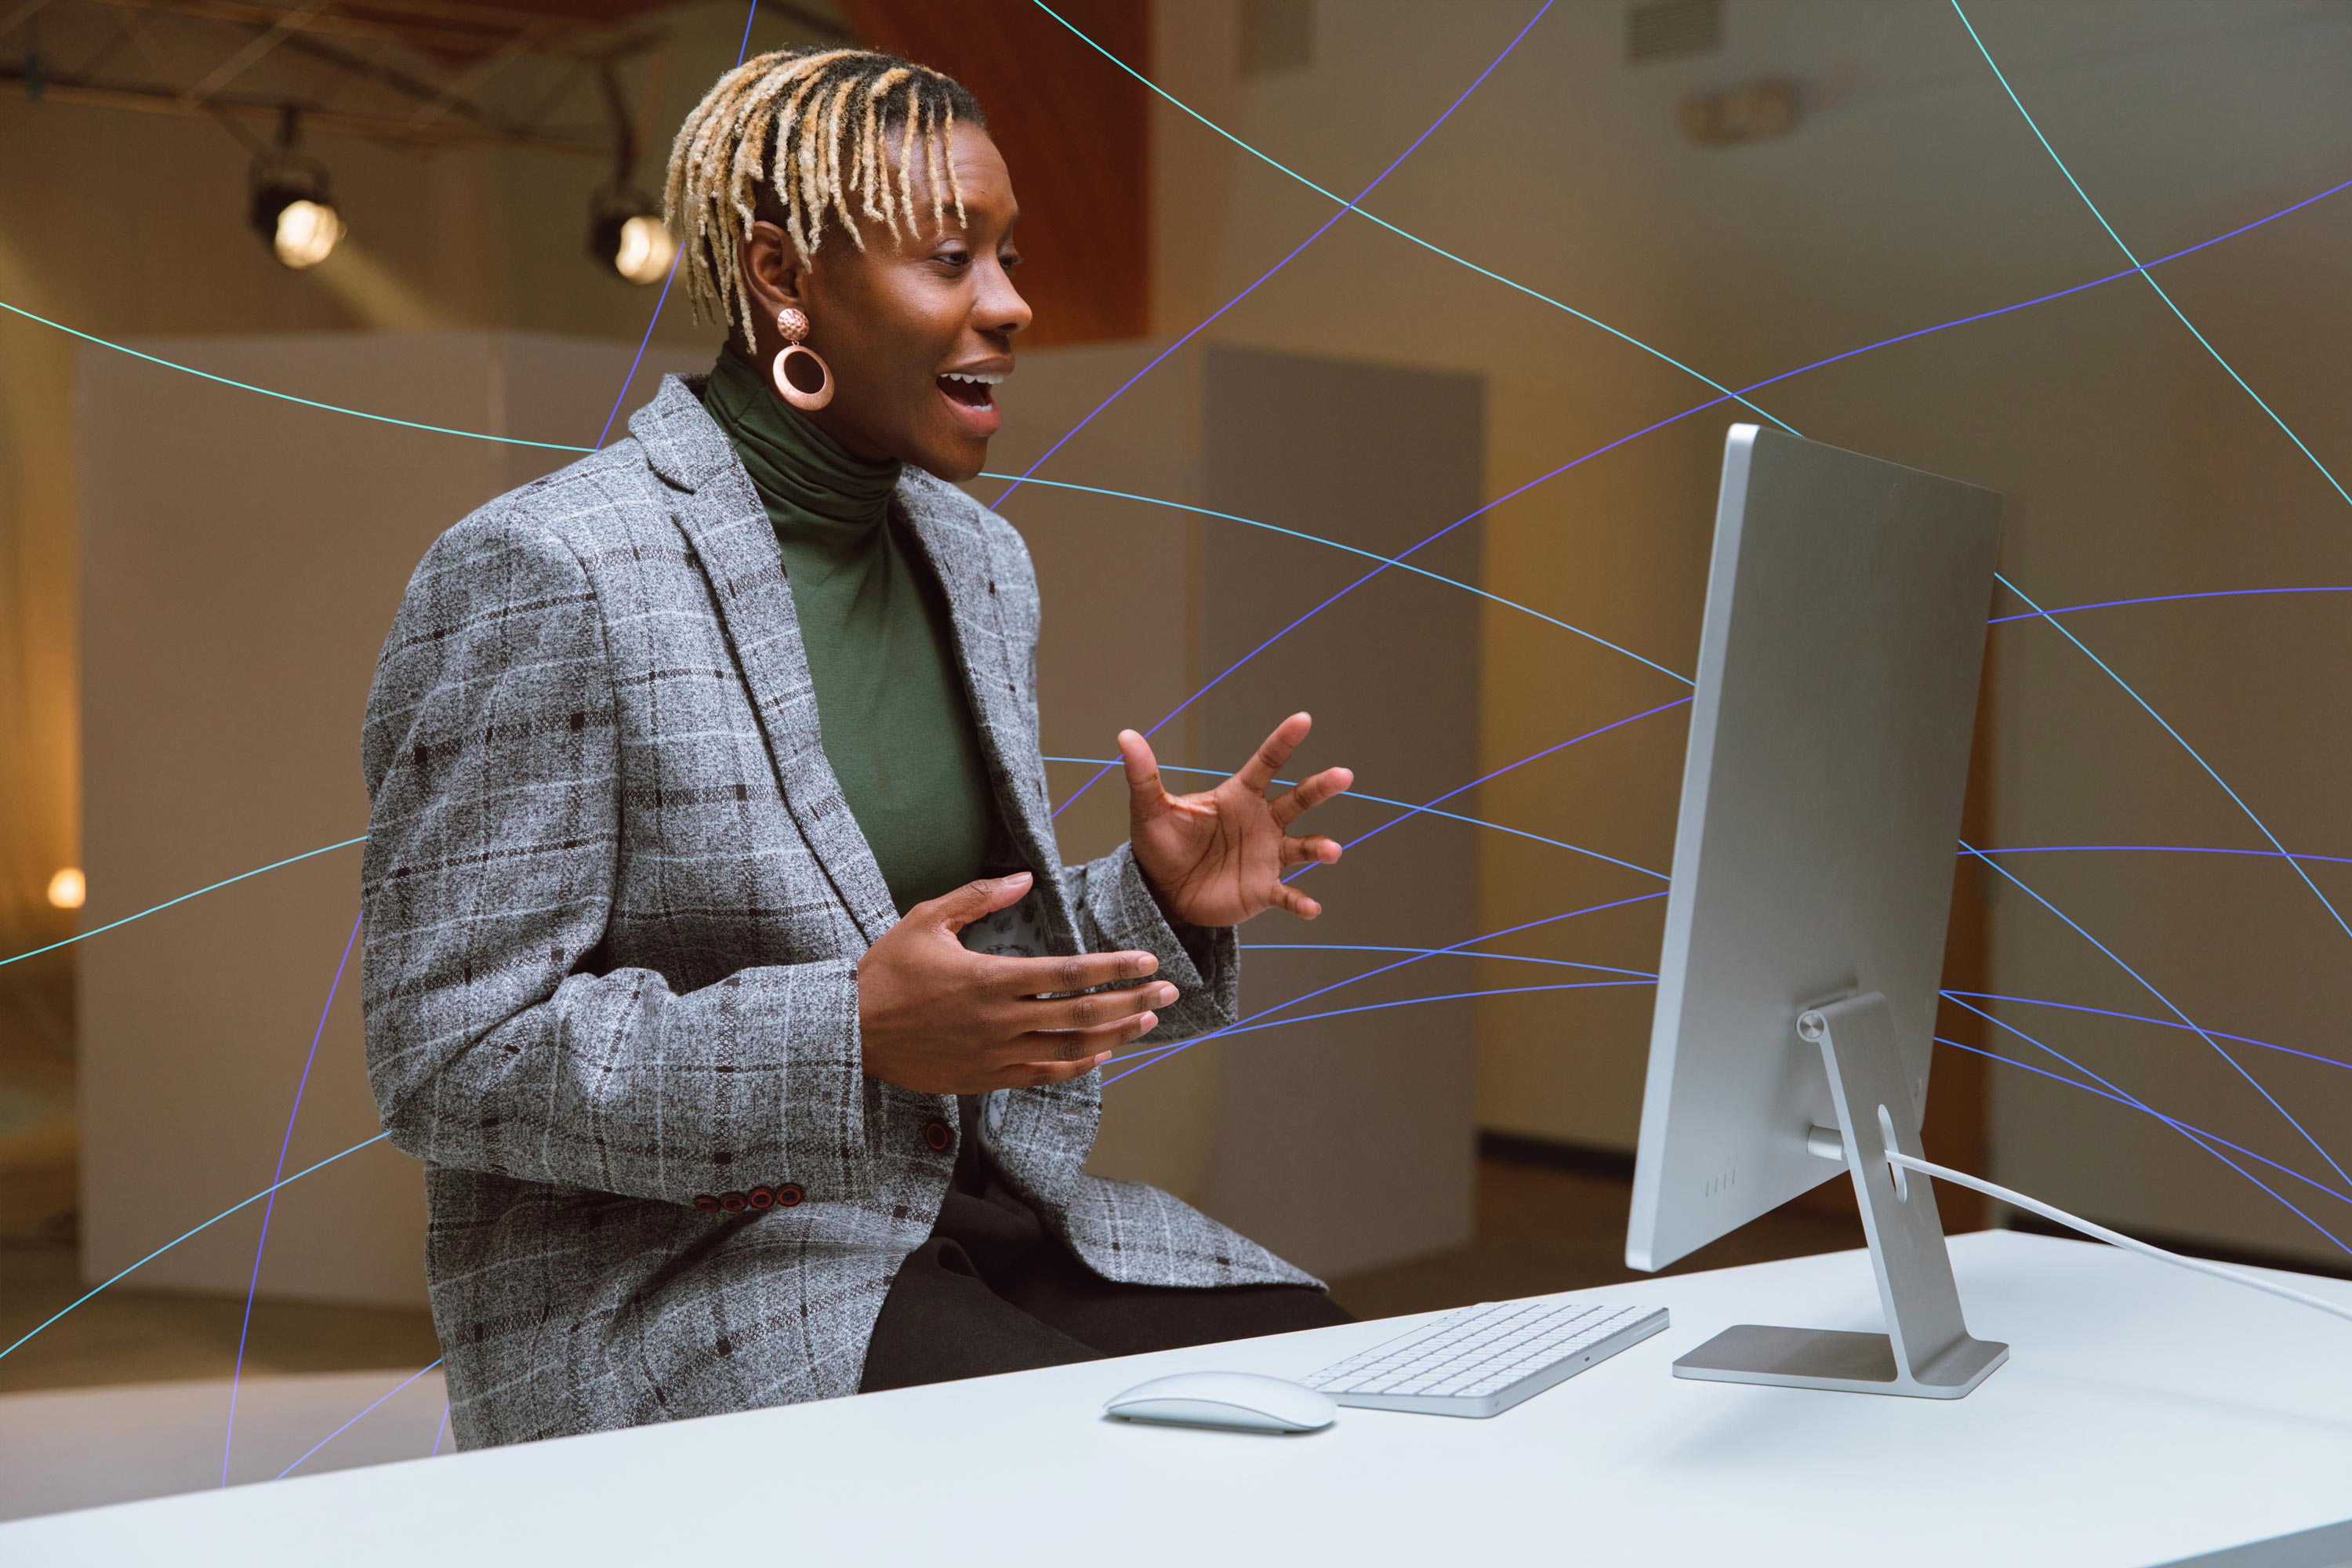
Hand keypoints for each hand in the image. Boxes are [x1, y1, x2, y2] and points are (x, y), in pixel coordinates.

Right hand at [855, 872, 1177, 1093]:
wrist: (850, 1032)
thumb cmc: (886, 972)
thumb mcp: (926, 920)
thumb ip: (978, 896)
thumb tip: (1025, 877)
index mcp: (990, 978)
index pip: (1069, 973)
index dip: (1115, 968)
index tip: (1148, 961)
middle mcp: (999, 1020)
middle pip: (1082, 1014)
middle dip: (1133, 1002)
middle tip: (1169, 994)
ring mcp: (994, 1054)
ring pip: (1070, 1050)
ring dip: (1116, 1036)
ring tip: (1148, 1022)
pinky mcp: (985, 1079)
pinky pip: (1043, 1076)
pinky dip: (1078, 1068)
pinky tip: (1102, 1056)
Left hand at [1121, 712, 1352, 927]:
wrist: (1163, 891)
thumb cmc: (1161, 844)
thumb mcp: (1149, 810)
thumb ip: (1143, 775)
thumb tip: (1125, 736)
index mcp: (1239, 797)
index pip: (1266, 763)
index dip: (1283, 741)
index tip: (1303, 720)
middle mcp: (1261, 822)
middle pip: (1297, 800)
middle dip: (1321, 787)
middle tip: (1344, 775)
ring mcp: (1266, 856)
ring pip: (1302, 847)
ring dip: (1319, 848)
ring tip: (1331, 851)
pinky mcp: (1263, 890)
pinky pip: (1287, 894)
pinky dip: (1300, 901)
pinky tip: (1311, 908)